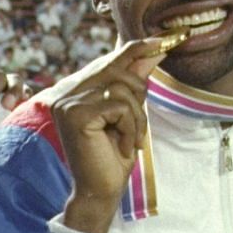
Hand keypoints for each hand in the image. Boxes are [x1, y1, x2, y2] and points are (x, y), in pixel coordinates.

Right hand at [37, 38, 167, 232]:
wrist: (100, 192)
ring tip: (129, 140)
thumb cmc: (113, 157)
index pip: (110, 60)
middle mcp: (67, 93)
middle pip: (119, 70)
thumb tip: (155, 49)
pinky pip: (120, 107)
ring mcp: (69, 102)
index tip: (165, 39)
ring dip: (137, 118)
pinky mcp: (76, 115)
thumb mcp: (129, 114)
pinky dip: (130, 127)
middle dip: (139, 97)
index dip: (137, 48)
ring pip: (122, 90)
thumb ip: (135, 81)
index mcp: (76, 91)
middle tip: (135, 130)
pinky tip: (122, 146)